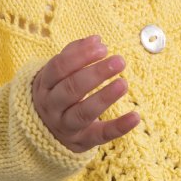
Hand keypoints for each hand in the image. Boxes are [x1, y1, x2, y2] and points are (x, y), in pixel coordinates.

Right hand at [32, 35, 139, 153]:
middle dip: (96, 73)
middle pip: (71, 88)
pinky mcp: (82, 141)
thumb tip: (96, 39)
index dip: (81, 55)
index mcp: (45, 84)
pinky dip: (119, 127)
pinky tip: (135, 116)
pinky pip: (101, 135)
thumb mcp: (57, 74)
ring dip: (105, 97)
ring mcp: (65, 126)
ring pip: (84, 112)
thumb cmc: (57, 92)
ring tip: (123, 83)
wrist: (44, 130)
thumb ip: (74, 54)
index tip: (103, 47)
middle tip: (119, 61)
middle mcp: (52, 106)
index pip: (59, 67)